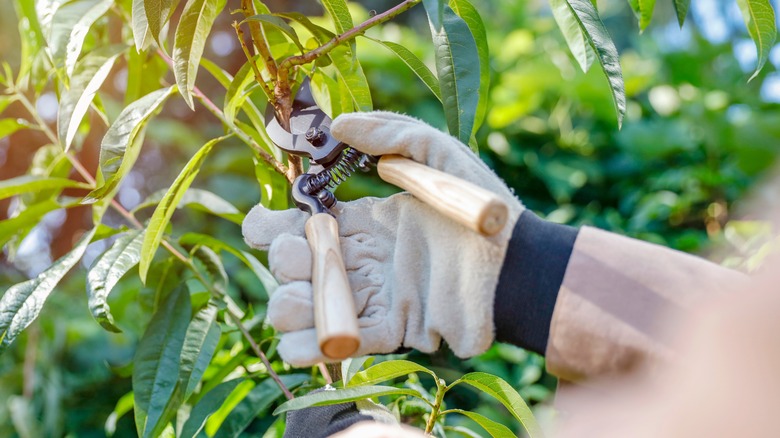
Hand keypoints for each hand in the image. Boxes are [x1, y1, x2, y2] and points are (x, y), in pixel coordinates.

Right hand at [242, 112, 523, 365]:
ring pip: (304, 309)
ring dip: (289, 307)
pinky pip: (336, 345)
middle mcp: (359, 260)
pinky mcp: (387, 330)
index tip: (267, 222)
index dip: (272, 224)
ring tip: (301, 301)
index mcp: (363, 222)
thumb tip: (336, 123)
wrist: (518, 266)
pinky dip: (309, 348)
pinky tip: (305, 338)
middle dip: (284, 262)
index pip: (298, 224)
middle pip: (291, 267)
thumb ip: (390, 133)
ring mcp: (370, 297)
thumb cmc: (482, 209)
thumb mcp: (438, 154)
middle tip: (307, 255)